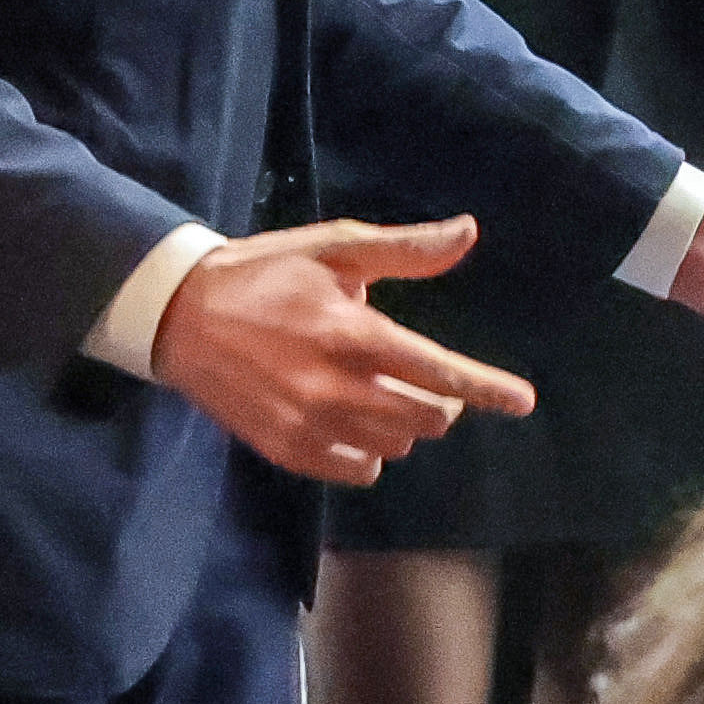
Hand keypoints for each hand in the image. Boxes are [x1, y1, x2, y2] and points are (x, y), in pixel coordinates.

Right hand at [155, 218, 535, 486]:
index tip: (523, 402)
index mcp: (352, 333)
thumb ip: (405, 250)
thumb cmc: (266, 274)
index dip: (487, 389)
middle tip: (422, 377)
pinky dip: (371, 452)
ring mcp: (307, 424)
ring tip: (383, 392)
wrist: (179, 315)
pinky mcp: (285, 450)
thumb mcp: (335, 247)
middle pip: (426, 417)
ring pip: (397, 446)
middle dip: (442, 401)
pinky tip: (356, 422)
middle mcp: (334, 387)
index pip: (438, 372)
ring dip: (407, 424)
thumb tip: (468, 233)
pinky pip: (358, 470)